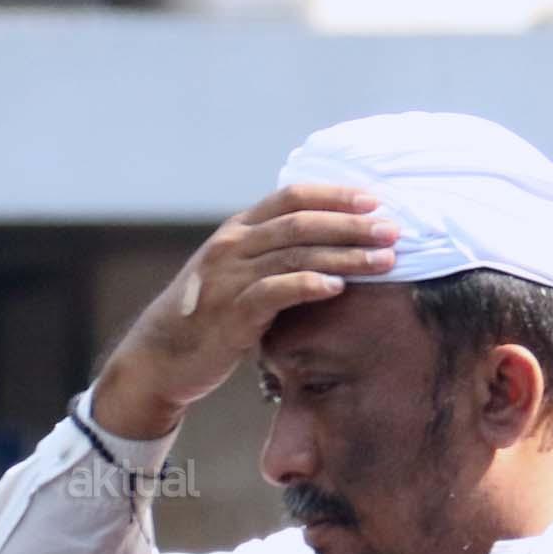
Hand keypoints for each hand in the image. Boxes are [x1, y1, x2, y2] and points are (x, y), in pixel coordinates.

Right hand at [90, 184, 399, 439]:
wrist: (160, 357)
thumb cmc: (209, 316)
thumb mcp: (236, 273)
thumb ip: (272, 254)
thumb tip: (329, 242)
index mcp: (238, 230)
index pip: (292, 197)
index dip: (336, 195)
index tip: (376, 200)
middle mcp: (232, 246)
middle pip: (301, 222)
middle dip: (352, 224)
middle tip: (393, 230)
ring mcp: (229, 278)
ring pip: (295, 255)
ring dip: (345, 256)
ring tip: (384, 260)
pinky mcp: (230, 314)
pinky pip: (274, 292)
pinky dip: (308, 285)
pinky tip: (338, 288)